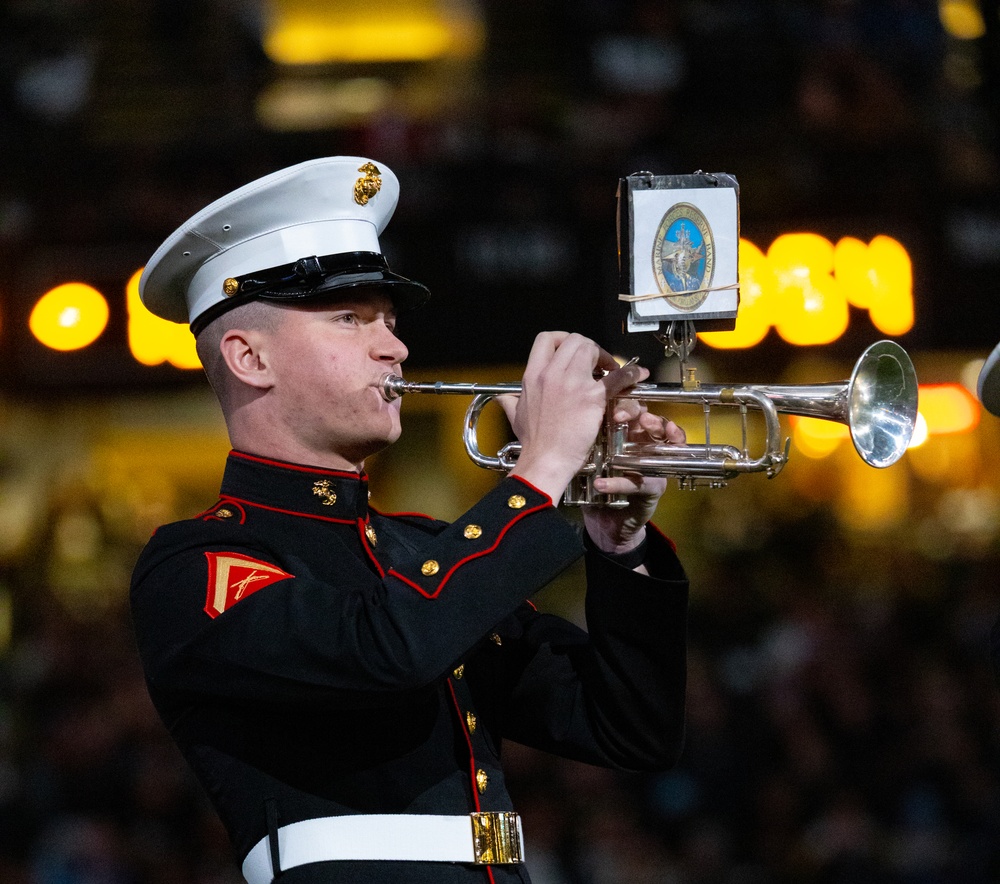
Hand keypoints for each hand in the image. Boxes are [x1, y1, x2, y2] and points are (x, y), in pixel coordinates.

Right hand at [499, 332, 646, 503]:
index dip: (563, 339)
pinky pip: (616, 377)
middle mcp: (551, 374)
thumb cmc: (534, 443)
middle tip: (595, 361)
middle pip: (574, 340)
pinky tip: (638, 375)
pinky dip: (630, 373)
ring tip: (611, 370)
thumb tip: (504, 398)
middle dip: (588, 346)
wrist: (545, 460)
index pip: (547, 339)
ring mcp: (572, 384)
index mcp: (533, 375)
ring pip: (592, 350)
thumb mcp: (516, 417)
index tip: (572, 350)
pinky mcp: (592, 397)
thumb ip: (511, 402)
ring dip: (605, 357)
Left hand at [583, 400, 685, 555]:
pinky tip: (602, 483)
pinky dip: (621, 482)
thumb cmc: (597, 482)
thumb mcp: (590, 456)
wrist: (605, 522)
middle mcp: (646, 446)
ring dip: (655, 433)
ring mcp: (654, 467)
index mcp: (630, 435)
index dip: (628, 402)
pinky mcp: (654, 489)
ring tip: (643, 427)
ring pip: (665, 444)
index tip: (611, 398)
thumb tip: (568, 413)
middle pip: (655, 421)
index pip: (636, 410)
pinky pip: (642, 481)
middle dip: (644, 414)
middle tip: (625, 414)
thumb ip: (587, 436)